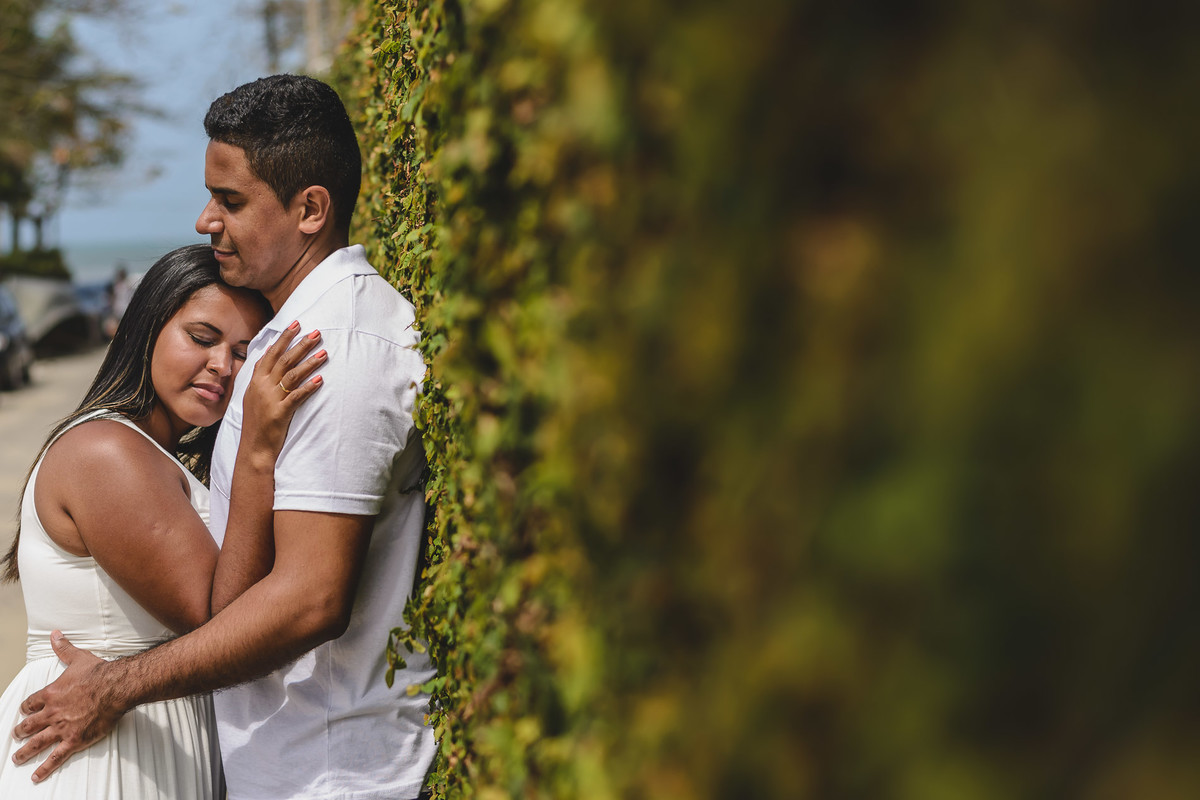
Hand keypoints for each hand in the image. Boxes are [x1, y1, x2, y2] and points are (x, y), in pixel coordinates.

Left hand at [12, 632, 125, 782]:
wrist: (116, 687)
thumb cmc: (99, 673)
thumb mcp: (78, 658)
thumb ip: (64, 648)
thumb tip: (55, 635)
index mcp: (51, 694)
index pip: (31, 703)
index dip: (26, 708)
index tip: (25, 712)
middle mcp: (52, 712)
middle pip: (29, 724)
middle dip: (21, 731)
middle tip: (16, 735)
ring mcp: (61, 728)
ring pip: (37, 742)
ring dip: (25, 751)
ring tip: (17, 758)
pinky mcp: (74, 740)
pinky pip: (55, 757)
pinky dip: (45, 768)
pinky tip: (36, 775)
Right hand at [242, 320, 325, 458]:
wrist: (254, 447)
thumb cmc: (257, 421)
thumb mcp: (252, 394)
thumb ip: (261, 374)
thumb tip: (269, 352)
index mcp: (256, 381)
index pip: (271, 353)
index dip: (284, 338)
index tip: (296, 324)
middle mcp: (262, 387)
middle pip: (283, 360)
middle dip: (300, 345)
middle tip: (316, 333)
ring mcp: (271, 399)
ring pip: (291, 375)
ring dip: (309, 363)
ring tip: (324, 353)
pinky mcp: (280, 413)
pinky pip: (296, 397)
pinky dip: (308, 387)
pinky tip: (320, 380)